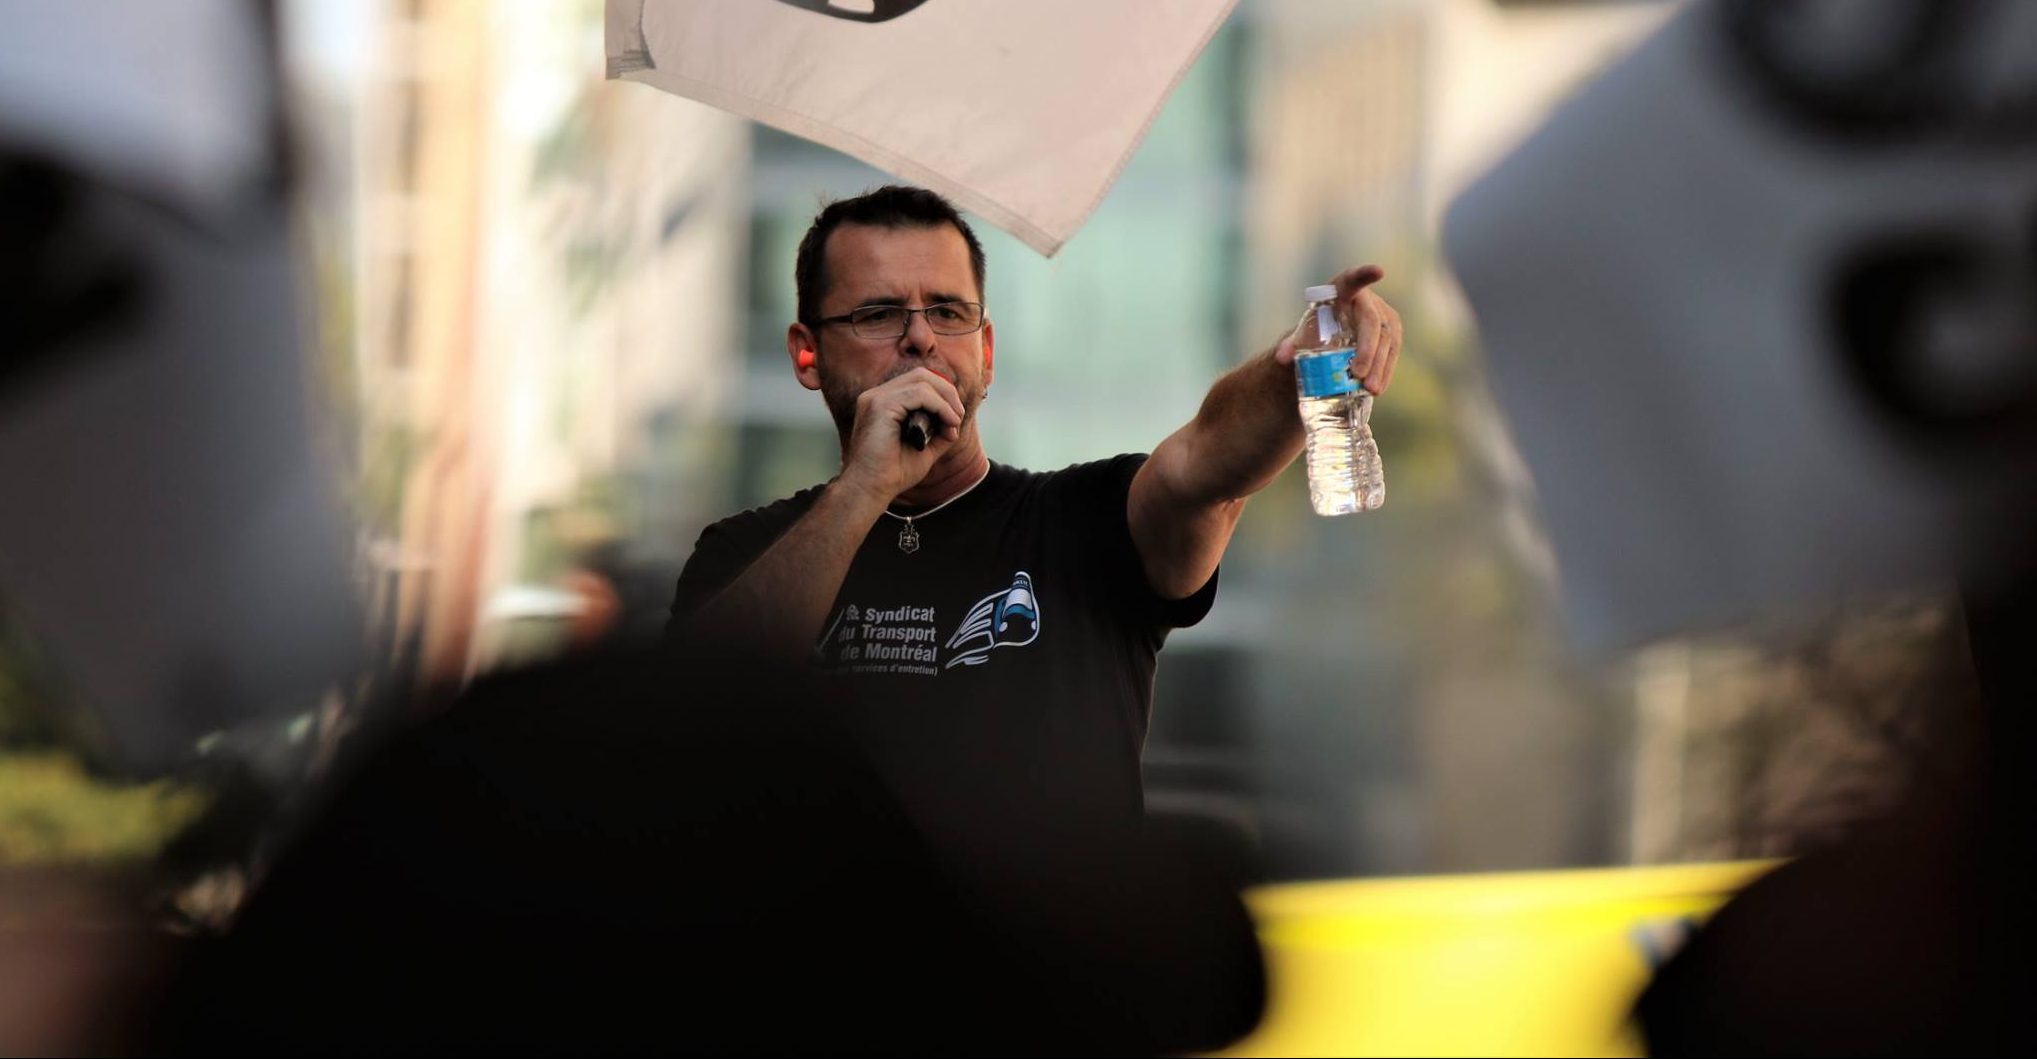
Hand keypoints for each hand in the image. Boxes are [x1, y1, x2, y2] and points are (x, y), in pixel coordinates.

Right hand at [837, 366, 964, 502]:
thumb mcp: (924, 449)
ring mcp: (876, 398)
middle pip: (921, 375)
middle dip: (947, 391)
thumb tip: (956, 420)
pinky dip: (940, 406)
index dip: (941, 393)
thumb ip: (938, 432)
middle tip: (958, 415)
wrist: (870, 490)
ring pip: (922, 381)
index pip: (917, 381)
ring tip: (954, 421)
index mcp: (882, 403)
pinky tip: (948, 422)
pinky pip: (919, 394)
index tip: (954, 418)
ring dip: (946, 400)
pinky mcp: (880, 405)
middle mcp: (877, 396)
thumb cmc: (892, 474)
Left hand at [1274, 265, 1400, 394]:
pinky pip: (1393, 351)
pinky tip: (1379, 387)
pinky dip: (1386, 370)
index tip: (1379, 271)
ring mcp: (1384, 314)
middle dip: (1367, 349)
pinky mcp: (1393, 331)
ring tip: (1371, 390)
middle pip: (1371, 322)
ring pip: (1387, 339)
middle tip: (1358, 374)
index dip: (1365, 275)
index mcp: (1342, 291)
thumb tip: (1282, 358)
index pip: (1353, 280)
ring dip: (1380, 365)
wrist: (1334, 332)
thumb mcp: (1303, 334)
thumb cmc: (1316, 329)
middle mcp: (1367, 299)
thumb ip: (1292, 344)